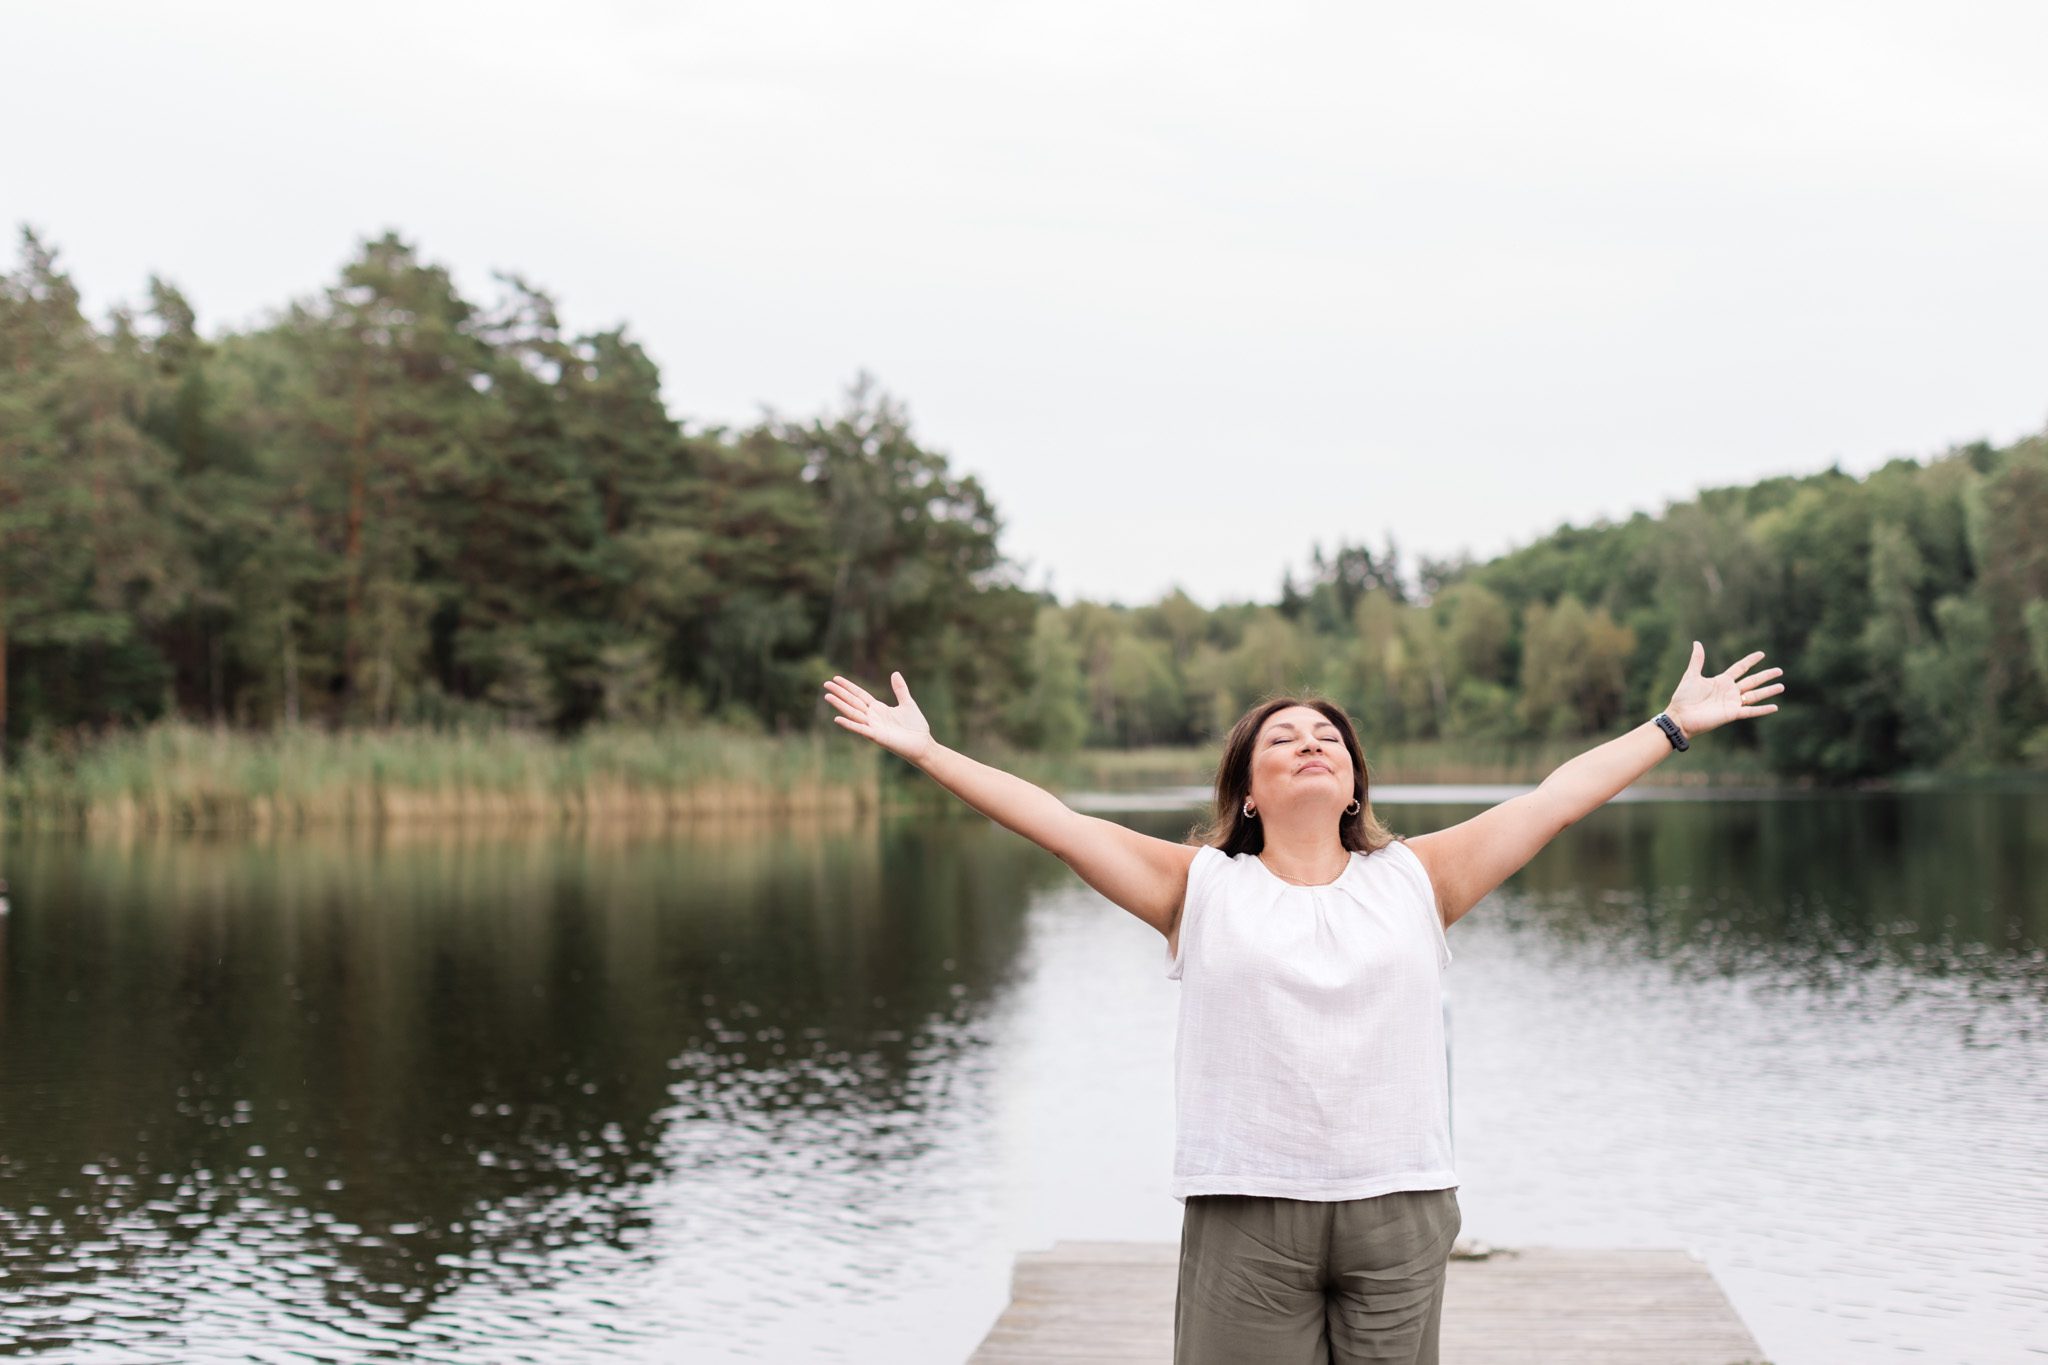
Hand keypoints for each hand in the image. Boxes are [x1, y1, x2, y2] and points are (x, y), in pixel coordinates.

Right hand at [822, 671, 934, 764]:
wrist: (923, 744)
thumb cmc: (915, 726)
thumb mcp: (907, 703)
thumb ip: (900, 689)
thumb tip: (895, 673)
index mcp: (878, 708)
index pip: (859, 695)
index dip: (848, 686)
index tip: (836, 678)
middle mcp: (872, 717)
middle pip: (853, 702)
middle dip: (840, 693)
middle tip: (825, 683)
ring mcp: (873, 727)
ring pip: (853, 713)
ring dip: (840, 705)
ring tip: (827, 696)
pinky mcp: (877, 736)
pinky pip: (860, 729)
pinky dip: (849, 724)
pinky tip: (837, 718)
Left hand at [1664, 642, 1783, 738]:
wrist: (1680, 716)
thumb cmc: (1683, 697)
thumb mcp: (1691, 675)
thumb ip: (1697, 660)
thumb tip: (1697, 642)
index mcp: (1722, 681)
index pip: (1740, 668)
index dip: (1750, 661)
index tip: (1762, 654)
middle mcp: (1730, 692)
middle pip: (1752, 681)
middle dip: (1766, 676)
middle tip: (1779, 670)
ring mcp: (1732, 703)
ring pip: (1755, 695)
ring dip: (1768, 691)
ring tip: (1781, 686)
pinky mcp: (1732, 714)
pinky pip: (1751, 711)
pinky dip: (1763, 710)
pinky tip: (1775, 707)